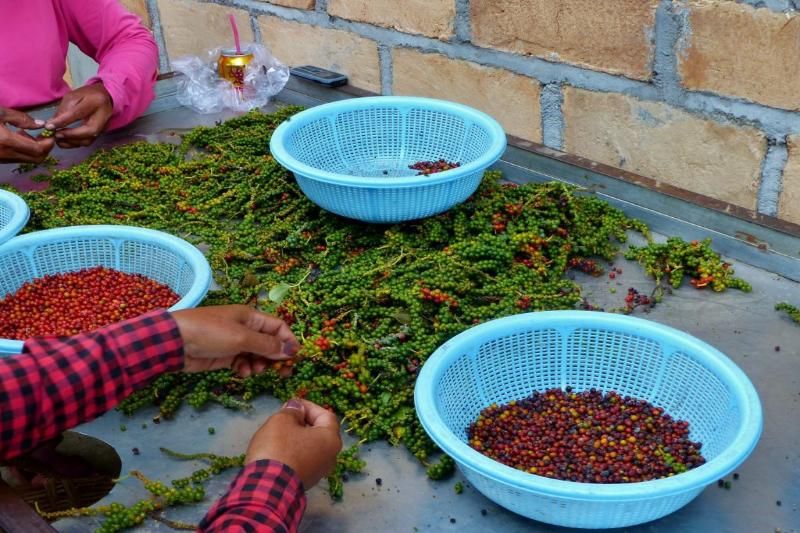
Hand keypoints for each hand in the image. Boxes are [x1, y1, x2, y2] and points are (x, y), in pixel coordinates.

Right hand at [0, 107, 53, 162]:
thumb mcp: (0, 113)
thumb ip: (21, 119)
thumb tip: (41, 124)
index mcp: (8, 141)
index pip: (38, 149)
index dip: (49, 143)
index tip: (51, 133)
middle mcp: (7, 154)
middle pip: (37, 158)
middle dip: (45, 147)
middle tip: (44, 135)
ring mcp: (4, 159)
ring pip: (29, 160)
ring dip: (35, 149)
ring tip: (27, 134)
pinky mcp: (1, 160)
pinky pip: (20, 158)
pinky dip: (26, 151)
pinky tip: (18, 137)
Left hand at [45, 84, 112, 147]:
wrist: (106, 98)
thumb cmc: (87, 95)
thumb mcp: (73, 97)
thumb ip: (63, 110)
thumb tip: (51, 124)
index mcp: (95, 102)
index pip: (78, 113)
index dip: (63, 121)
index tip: (49, 126)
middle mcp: (103, 116)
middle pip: (89, 131)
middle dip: (71, 135)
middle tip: (56, 135)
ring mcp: (104, 127)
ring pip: (89, 140)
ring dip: (71, 142)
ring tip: (58, 139)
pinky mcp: (101, 133)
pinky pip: (88, 142)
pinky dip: (75, 144)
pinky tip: (64, 141)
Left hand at [171, 305, 298, 376]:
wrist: (175, 341)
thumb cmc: (210, 332)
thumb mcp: (241, 337)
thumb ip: (267, 345)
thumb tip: (290, 350)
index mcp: (251, 317)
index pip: (278, 327)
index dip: (288, 340)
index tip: (294, 357)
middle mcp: (245, 328)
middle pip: (269, 343)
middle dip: (275, 356)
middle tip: (281, 372)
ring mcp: (234, 342)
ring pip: (257, 355)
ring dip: (259, 364)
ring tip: (254, 371)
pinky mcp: (224, 356)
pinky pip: (243, 362)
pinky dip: (245, 368)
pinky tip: (241, 373)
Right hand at [246, 399, 342, 488]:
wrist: (266, 488)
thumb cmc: (278, 448)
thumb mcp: (281, 421)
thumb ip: (291, 411)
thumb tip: (297, 408)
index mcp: (331, 439)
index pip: (326, 415)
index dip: (309, 407)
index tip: (292, 404)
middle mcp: (331, 457)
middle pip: (320, 432)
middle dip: (303, 423)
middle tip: (285, 417)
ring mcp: (319, 472)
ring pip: (311, 448)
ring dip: (297, 438)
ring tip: (279, 433)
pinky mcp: (306, 482)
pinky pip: (303, 461)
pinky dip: (294, 453)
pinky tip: (278, 451)